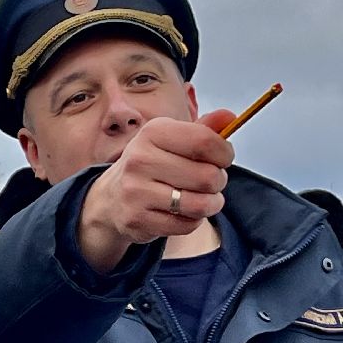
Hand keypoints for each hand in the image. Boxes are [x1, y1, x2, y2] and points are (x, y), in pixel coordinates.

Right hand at [77, 109, 236, 271]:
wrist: (112, 197)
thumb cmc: (154, 164)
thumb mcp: (174, 140)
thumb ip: (204, 129)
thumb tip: (230, 117)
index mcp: (153, 132)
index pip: (205, 142)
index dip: (225, 154)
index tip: (223, 159)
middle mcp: (140, 159)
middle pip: (207, 176)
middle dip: (218, 182)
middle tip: (211, 183)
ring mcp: (135, 191)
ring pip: (200, 204)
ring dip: (211, 204)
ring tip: (205, 200)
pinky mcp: (136, 219)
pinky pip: (186, 225)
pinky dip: (193, 221)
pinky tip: (184, 213)